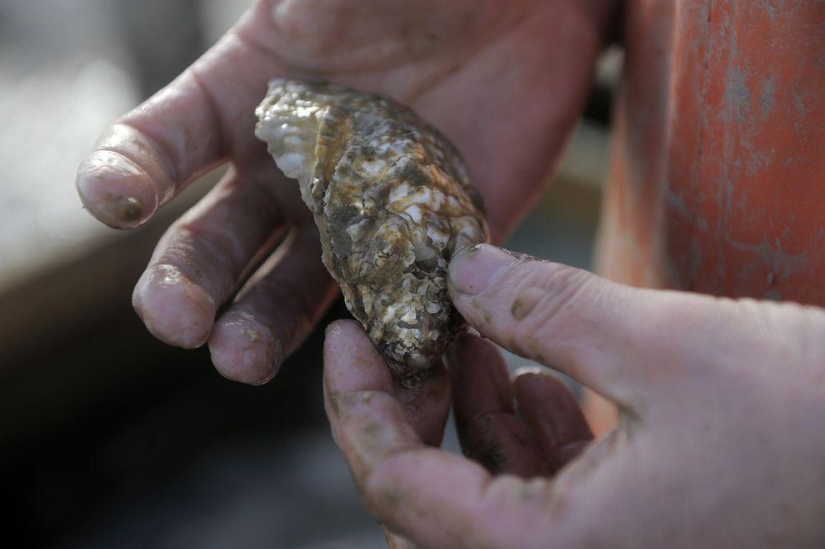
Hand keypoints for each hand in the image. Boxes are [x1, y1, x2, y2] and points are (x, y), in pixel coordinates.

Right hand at [75, 0, 616, 383]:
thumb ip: (295, 7)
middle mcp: (289, 174)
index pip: (162, 145)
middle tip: (178, 319)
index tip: (114, 199)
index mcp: (246, 102)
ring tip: (240, 360)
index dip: (126, 174)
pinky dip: (374, 339)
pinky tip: (358, 362)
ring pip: (290, 291)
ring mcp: (355, 221)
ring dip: (257, 330)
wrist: (528, 8)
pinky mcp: (421, 250)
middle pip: (216, 242)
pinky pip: (390, 305)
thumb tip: (268, 10)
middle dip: (188, 282)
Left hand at [324, 244, 824, 548]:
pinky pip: (543, 498)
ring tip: (468, 337)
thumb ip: (542, 308)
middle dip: (407, 416)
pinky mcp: (634, 537)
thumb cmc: (813, 422)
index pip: (398, 488)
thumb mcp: (664, 346)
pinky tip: (536, 375)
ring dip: (467, 416)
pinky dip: (523, 435)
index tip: (344, 337)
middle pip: (427, 508)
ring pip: (485, 500)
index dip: (356, 407)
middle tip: (406, 339)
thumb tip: (458, 270)